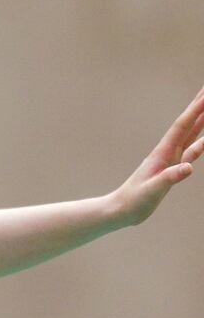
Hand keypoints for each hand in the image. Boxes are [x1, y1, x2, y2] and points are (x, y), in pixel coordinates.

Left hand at [111, 85, 203, 226]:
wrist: (121, 209)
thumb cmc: (134, 201)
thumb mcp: (153, 190)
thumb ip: (169, 178)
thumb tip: (189, 167)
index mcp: (162, 154)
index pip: (182, 127)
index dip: (195, 111)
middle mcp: (167, 153)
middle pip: (186, 125)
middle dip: (198, 108)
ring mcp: (169, 160)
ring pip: (189, 136)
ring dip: (200, 121)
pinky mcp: (170, 170)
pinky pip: (189, 152)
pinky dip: (199, 144)